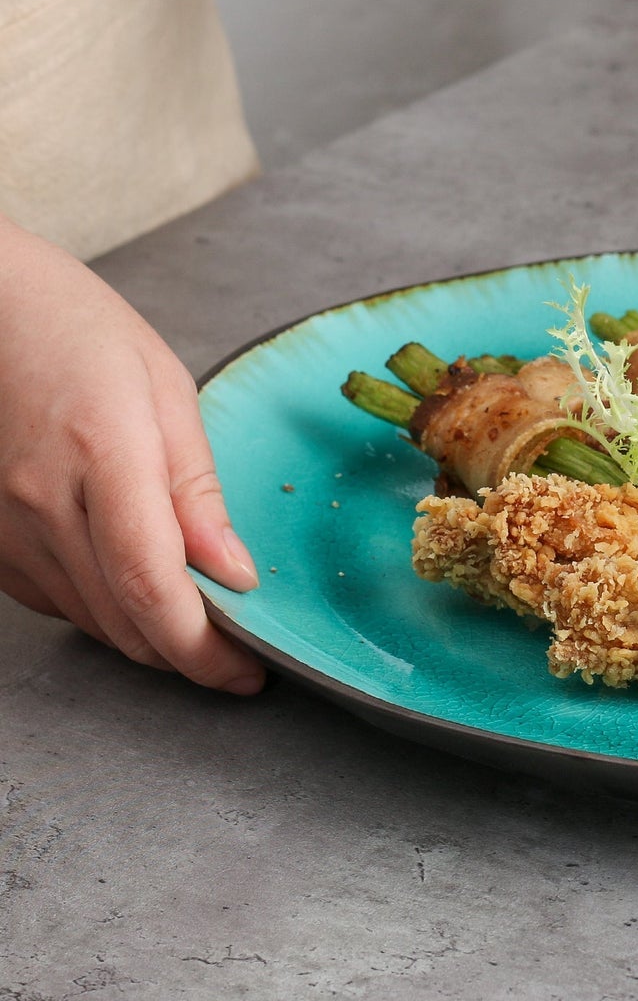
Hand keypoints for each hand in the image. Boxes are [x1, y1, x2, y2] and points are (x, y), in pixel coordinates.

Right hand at [0, 220, 263, 691]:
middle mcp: (42, 502)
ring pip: (89, 619)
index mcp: (104, 454)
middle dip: (187, 655)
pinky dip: (103, 609)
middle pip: (123, 619)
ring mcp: (2, 525)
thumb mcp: (164, 388)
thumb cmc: (77, 329)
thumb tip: (234, 571)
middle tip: (238, 659)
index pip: (155, 585)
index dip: (203, 648)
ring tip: (199, 625)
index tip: (248, 671)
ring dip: (148, 637)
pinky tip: (134, 590)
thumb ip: (197, 488)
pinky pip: (52, 599)